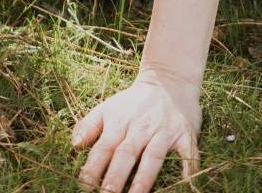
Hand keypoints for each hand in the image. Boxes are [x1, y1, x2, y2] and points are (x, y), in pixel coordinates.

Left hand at [72, 70, 201, 192]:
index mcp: (119, 122)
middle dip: (116, 177)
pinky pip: (187, 152)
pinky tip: (185, 183)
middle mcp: (140, 127)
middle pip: (126, 154)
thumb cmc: (133, 102)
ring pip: (153, 156)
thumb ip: (89, 125)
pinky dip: (187, 167)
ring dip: (144, 178)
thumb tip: (74, 145)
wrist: (169, 79)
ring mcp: (164, 131)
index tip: (84, 186)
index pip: (103, 148)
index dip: (93, 168)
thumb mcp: (108, 108)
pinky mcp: (185, 134)